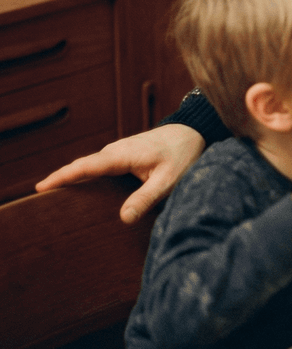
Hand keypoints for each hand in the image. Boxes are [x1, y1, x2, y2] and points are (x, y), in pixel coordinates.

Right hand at [35, 124, 205, 223]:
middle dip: (61, 180)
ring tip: (55, 199)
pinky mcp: (124, 155)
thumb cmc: (183, 154)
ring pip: (90, 166)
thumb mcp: (169, 179)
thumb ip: (147, 198)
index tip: (41, 187)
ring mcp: (118, 151)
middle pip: (82, 166)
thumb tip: (123, 218)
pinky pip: (100, 166)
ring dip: (73, 178)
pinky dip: (87, 176)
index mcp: (122, 155)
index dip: (62, 177)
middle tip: (40, 201)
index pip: (85, 167)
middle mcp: (115, 150)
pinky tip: (83, 191)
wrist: (194, 131)